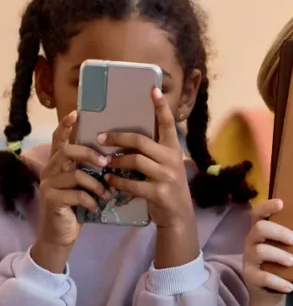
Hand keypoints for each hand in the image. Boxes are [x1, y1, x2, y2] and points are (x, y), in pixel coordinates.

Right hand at [31, 112, 111, 271]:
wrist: (63, 232)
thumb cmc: (79, 204)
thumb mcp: (86, 183)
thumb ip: (92, 169)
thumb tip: (117, 154)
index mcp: (59, 162)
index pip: (60, 139)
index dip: (67, 126)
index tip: (77, 113)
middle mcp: (50, 169)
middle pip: (68, 151)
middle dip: (90, 155)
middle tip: (107, 163)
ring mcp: (49, 184)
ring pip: (75, 175)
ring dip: (96, 184)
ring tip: (107, 193)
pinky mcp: (52, 199)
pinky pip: (76, 194)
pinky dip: (91, 200)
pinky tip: (97, 206)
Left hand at [101, 88, 194, 230]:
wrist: (178, 215)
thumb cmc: (167, 185)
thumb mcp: (166, 165)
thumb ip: (153, 151)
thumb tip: (127, 137)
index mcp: (173, 149)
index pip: (168, 124)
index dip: (161, 107)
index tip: (153, 90)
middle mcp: (171, 159)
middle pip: (141, 141)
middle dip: (118, 137)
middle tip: (101, 137)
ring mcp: (166, 176)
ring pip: (134, 161)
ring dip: (115, 161)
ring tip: (104, 162)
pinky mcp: (158, 192)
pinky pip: (131, 184)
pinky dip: (117, 181)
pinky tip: (109, 180)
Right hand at [243, 198, 292, 300]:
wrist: (269, 290)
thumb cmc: (281, 261)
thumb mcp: (286, 247)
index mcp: (260, 231)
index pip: (258, 213)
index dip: (267, 206)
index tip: (281, 203)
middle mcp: (252, 242)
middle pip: (259, 228)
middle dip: (278, 232)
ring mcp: (249, 260)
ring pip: (260, 251)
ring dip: (278, 255)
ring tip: (292, 261)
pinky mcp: (251, 277)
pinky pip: (262, 277)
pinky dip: (277, 282)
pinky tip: (289, 286)